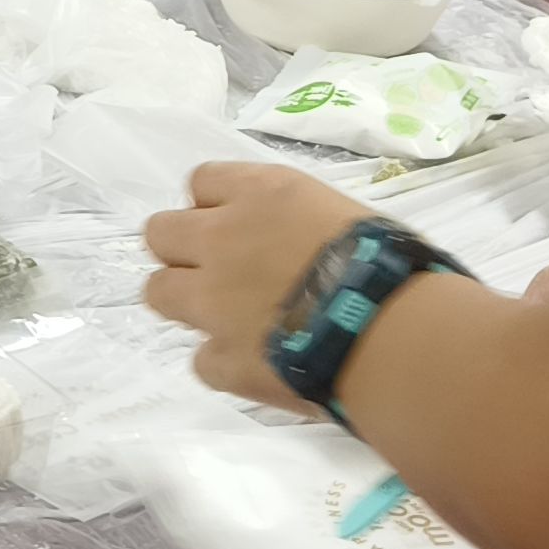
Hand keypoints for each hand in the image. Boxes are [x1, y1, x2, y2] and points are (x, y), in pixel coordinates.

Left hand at [142, 162, 378, 406]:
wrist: (392, 333)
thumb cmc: (388, 265)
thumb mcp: (343, 216)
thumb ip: (295, 221)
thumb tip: (292, 241)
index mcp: (259, 195)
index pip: (202, 182)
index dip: (214, 207)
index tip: (235, 225)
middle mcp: (222, 240)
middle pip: (160, 232)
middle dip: (182, 251)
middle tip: (218, 272)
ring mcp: (212, 302)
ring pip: (157, 292)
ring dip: (185, 302)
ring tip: (228, 319)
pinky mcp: (221, 359)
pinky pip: (203, 359)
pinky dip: (226, 363)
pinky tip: (260, 365)